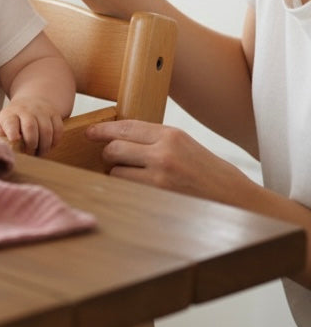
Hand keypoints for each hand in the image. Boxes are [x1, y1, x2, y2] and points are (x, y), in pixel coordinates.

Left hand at [0, 99, 64, 154]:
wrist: (31, 101)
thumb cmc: (14, 120)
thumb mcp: (2, 126)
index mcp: (10, 114)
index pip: (10, 122)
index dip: (12, 131)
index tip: (14, 140)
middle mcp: (26, 110)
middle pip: (30, 126)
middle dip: (31, 143)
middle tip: (30, 153)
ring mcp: (41, 111)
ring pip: (46, 130)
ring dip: (44, 146)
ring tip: (39, 153)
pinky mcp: (54, 114)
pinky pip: (58, 130)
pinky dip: (54, 141)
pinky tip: (48, 146)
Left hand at [86, 118, 251, 202]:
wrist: (236, 199)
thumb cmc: (209, 173)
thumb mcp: (185, 145)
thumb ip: (156, 140)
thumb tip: (122, 139)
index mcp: (172, 134)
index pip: (126, 127)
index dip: (103, 129)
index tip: (90, 132)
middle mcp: (164, 152)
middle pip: (114, 148)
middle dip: (108, 154)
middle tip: (111, 159)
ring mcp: (160, 176)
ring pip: (116, 172)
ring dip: (117, 174)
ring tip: (132, 177)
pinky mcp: (158, 197)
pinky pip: (127, 190)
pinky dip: (126, 189)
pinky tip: (137, 190)